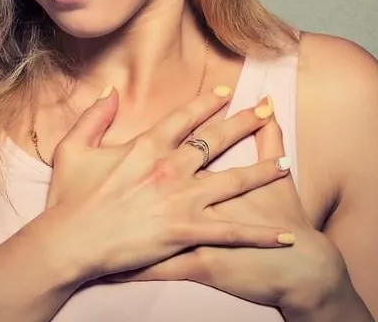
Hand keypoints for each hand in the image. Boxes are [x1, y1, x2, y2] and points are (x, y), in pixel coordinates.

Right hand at [39, 88, 295, 283]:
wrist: (70, 242)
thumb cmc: (68, 199)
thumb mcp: (72, 148)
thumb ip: (93, 116)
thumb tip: (110, 91)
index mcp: (145, 146)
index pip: (184, 117)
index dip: (208, 103)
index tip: (226, 93)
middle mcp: (169, 167)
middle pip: (217, 141)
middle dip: (246, 123)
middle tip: (268, 111)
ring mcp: (180, 198)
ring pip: (233, 181)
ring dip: (262, 172)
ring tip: (285, 164)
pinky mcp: (186, 230)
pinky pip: (232, 232)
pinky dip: (260, 235)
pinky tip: (284, 235)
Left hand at [107, 103, 359, 314]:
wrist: (298, 265)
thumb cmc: (287, 219)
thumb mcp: (281, 177)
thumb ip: (270, 135)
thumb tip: (267, 103)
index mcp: (204, 172)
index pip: (170, 140)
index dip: (133, 140)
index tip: (118, 125)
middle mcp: (188, 196)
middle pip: (139, 184)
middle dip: (113, 177)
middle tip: (90, 175)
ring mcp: (188, 230)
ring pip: (137, 227)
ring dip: (109, 229)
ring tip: (79, 228)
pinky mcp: (191, 262)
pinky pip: (151, 268)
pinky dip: (128, 270)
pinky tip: (103, 276)